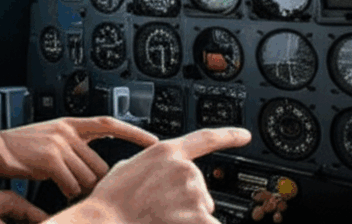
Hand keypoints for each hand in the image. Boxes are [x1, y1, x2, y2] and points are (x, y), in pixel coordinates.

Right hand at [0, 116, 157, 198]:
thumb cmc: (20, 148)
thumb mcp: (49, 137)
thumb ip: (73, 145)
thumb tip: (96, 169)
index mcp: (69, 123)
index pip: (108, 123)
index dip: (133, 133)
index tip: (153, 141)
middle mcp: (67, 131)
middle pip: (99, 164)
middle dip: (94, 182)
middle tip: (83, 188)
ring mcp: (59, 144)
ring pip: (87, 178)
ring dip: (78, 189)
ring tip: (65, 187)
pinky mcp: (50, 159)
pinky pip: (71, 185)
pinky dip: (67, 192)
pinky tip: (58, 190)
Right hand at [78, 127, 251, 223]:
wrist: (107, 221)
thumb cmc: (111, 200)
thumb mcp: (128, 169)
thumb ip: (153, 166)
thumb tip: (161, 176)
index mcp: (166, 153)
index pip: (205, 139)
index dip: (228, 136)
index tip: (244, 135)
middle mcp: (185, 169)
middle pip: (200, 188)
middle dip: (186, 201)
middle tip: (159, 208)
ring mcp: (193, 193)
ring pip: (202, 210)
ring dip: (187, 218)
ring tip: (159, 218)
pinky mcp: (200, 218)